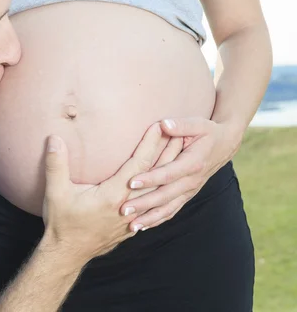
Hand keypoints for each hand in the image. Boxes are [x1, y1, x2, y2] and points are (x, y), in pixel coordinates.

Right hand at [41, 123, 170, 264]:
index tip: (158, 126)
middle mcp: (129, 206)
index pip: (138, 165)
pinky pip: (155, 206)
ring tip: (181, 155)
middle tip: (183, 134)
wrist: (67, 254)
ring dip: (171, 172)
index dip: (150, 144)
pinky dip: (165, 192)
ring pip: (159, 192)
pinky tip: (169, 188)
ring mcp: (133, 218)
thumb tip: (54, 138)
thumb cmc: (62, 223)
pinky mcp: (132, 226)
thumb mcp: (55, 192)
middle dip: (169, 154)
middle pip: (157, 176)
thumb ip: (56, 164)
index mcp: (113, 195)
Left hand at [121, 117, 242, 230]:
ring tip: (131, 226)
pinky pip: (173, 210)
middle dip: (144, 204)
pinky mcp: (188, 195)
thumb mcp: (197, 123)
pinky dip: (158, 219)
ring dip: (149, 218)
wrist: (226, 143)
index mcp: (193, 163)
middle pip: (165, 196)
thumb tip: (164, 124)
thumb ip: (180, 125)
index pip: (168, 174)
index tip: (130, 183)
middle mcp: (192, 180)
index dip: (150, 179)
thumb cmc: (208, 131)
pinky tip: (143, 226)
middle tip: (123, 210)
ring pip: (169, 208)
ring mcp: (190, 190)